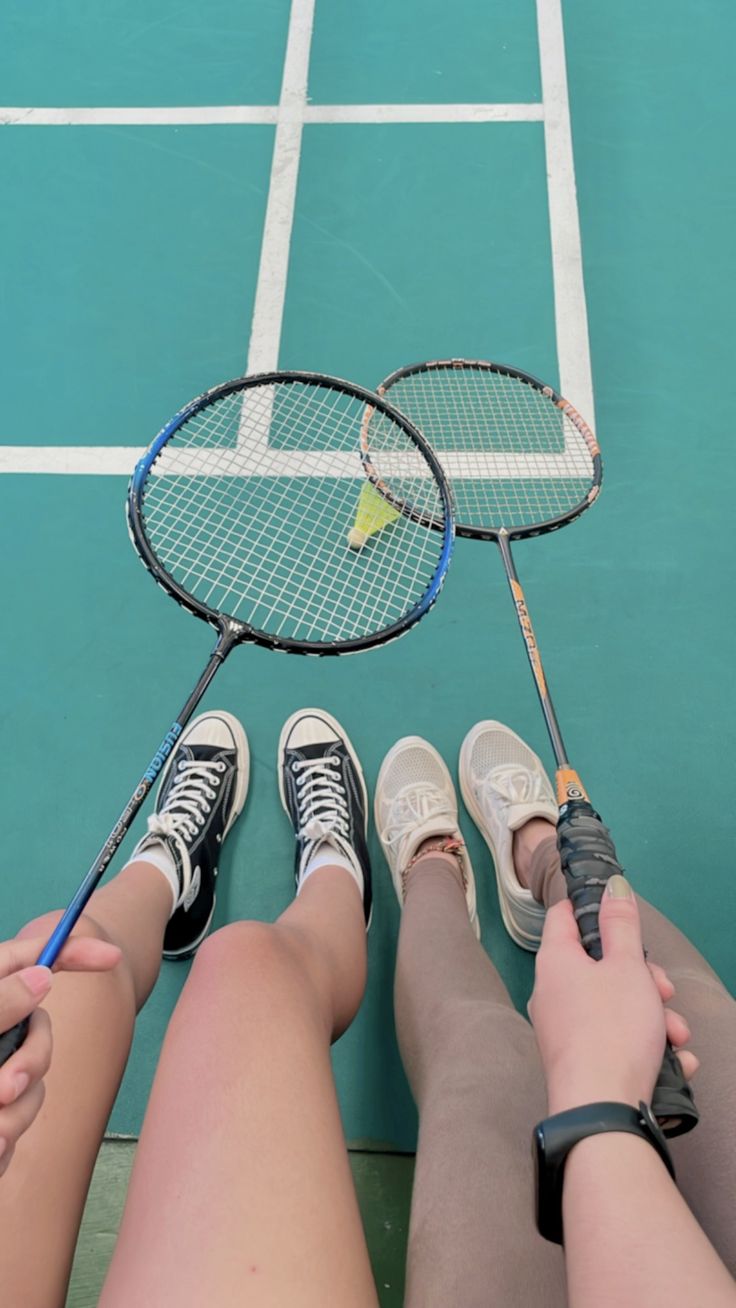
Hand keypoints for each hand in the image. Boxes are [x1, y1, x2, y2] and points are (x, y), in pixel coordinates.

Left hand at [0, 933, 120, 1175]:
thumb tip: (42, 977)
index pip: (31, 958)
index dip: (73, 950)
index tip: (108, 956)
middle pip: (41, 1029)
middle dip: (32, 1062)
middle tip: (3, 1090)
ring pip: (32, 1083)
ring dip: (12, 1113)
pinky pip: (16, 1121)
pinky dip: (3, 1138)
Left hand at [528, 877, 697, 1113]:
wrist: (601, 1110)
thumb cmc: (612, 1029)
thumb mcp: (627, 967)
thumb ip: (621, 924)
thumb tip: (611, 886)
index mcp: (555, 961)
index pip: (564, 916)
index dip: (592, 908)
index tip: (622, 916)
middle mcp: (551, 992)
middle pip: (599, 966)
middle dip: (643, 979)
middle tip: (664, 992)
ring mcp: (562, 1029)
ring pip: (614, 1007)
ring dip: (652, 1017)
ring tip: (677, 1037)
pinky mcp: (579, 1061)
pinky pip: (614, 1040)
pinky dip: (644, 1046)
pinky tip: (673, 1062)